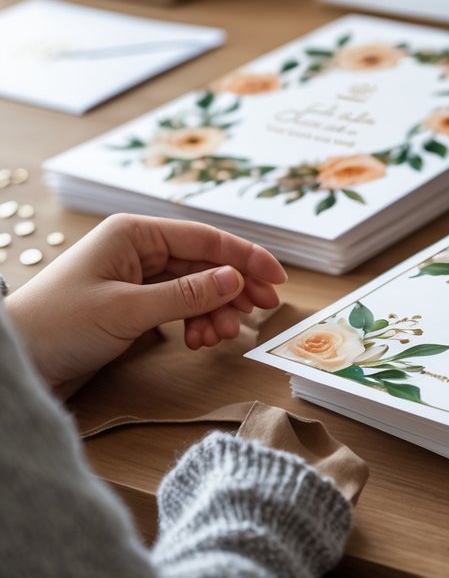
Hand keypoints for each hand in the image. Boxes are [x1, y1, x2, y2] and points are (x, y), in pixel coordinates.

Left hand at [4, 213, 286, 397]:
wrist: (16, 362)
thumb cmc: (57, 326)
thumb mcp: (128, 310)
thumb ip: (186, 295)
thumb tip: (235, 280)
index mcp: (134, 234)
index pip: (205, 238)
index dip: (246, 258)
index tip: (276, 279)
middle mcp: (138, 249)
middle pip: (205, 262)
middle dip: (234, 289)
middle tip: (261, 312)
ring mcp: (136, 277)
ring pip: (196, 287)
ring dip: (215, 311)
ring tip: (221, 337)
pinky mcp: (133, 304)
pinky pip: (180, 306)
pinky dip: (196, 322)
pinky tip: (198, 340)